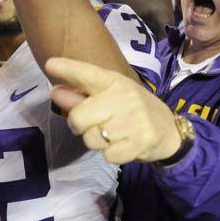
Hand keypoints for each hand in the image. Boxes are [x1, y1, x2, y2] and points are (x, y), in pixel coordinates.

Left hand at [46, 57, 181, 164]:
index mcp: (114, 82)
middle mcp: (124, 97)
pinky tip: (124, 145)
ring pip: (91, 139)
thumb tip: (54, 91)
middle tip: (93, 124)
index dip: (68, 69)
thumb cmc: (132, 111)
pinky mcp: (139, 142)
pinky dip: (112, 155)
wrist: (169, 130)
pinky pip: (107, 155)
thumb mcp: (109, 97)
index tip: (51, 65)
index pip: (87, 73)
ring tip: (113, 135)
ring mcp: (133, 120)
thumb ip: (80, 95)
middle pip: (78, 117)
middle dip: (78, 126)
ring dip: (97, 141)